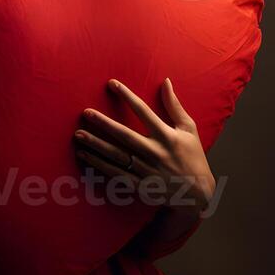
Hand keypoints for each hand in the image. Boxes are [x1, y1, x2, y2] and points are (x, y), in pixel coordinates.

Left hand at [73, 78, 216, 218]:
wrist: (197, 193)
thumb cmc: (192, 155)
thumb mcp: (188, 129)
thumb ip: (174, 105)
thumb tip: (165, 81)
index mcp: (167, 136)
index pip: (144, 111)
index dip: (127, 96)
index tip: (111, 83)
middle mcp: (156, 153)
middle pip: (125, 135)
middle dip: (104, 124)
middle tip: (85, 113)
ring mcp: (147, 171)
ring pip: (117, 156)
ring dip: (96, 145)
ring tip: (78, 135)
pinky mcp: (140, 186)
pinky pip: (115, 174)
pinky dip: (99, 166)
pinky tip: (85, 156)